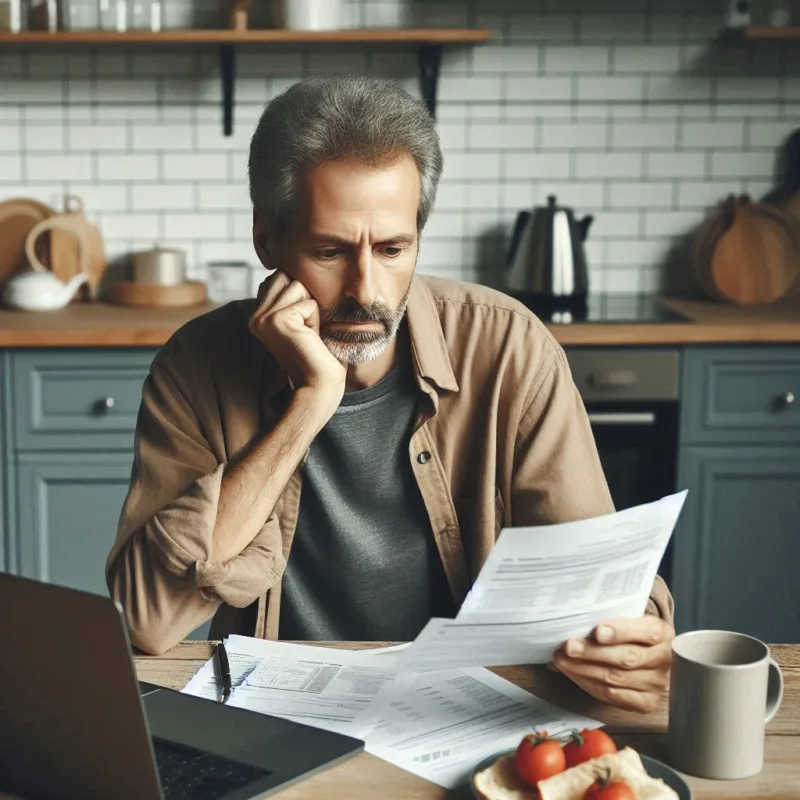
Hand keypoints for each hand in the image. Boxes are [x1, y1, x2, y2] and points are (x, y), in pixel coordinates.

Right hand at [249, 271, 345, 412]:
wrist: (319, 386)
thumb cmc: (317, 356)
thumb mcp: (301, 322)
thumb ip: (292, 299)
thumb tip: (293, 271)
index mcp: (257, 317)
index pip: (280, 279)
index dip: (301, 299)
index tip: (302, 328)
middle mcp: (255, 317)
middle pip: (288, 276)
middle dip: (305, 299)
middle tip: (306, 330)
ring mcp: (263, 318)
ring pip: (298, 285)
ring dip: (312, 309)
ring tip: (308, 334)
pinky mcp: (277, 320)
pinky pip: (308, 302)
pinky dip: (316, 319)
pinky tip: (310, 338)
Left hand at [551, 616, 673, 712]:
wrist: (645, 656)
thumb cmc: (628, 633)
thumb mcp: (625, 620)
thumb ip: (608, 621)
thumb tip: (574, 623)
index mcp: (661, 633)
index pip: (645, 632)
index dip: (620, 632)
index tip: (597, 631)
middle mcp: (664, 659)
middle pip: (627, 658)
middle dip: (593, 652)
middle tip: (569, 647)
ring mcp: (656, 683)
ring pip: (616, 678)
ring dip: (584, 669)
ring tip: (561, 660)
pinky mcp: (646, 702)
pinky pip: (613, 696)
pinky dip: (588, 684)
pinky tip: (573, 673)